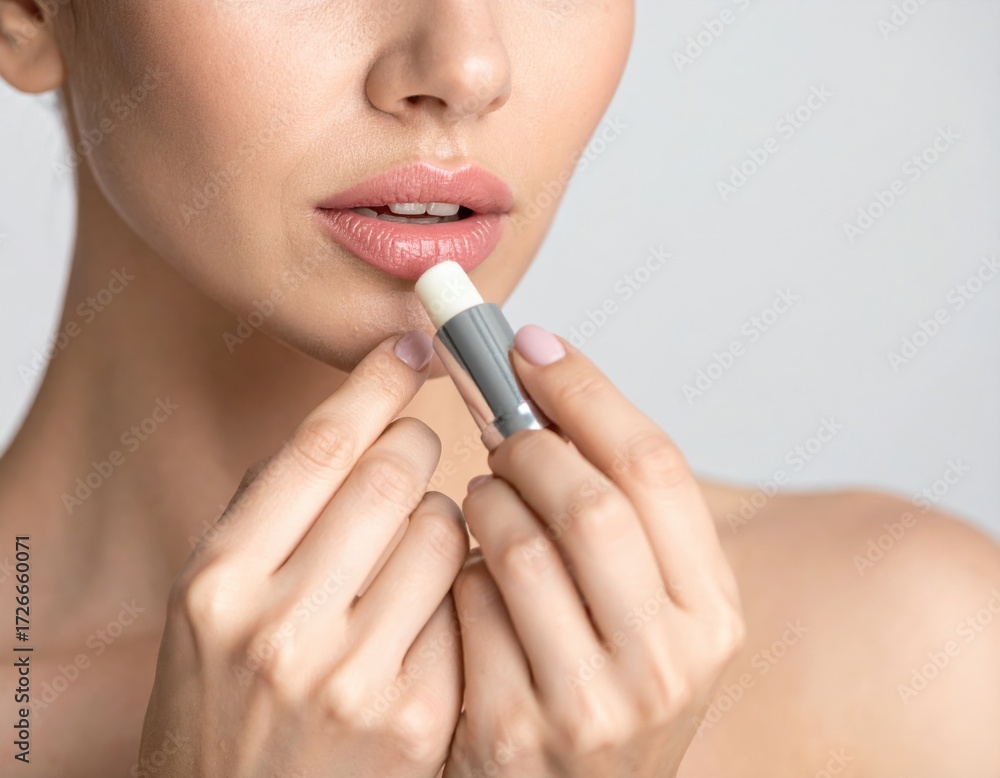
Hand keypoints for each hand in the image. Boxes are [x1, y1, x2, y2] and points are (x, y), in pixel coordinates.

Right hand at [137, 332, 469, 776]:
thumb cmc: (222, 706)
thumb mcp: (210, 602)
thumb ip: (267, 512)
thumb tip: (350, 419)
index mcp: (220, 582)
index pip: (319, 447)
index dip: (374, 382)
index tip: (407, 347)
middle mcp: (282, 626)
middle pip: (391, 475)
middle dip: (418, 443)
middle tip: (416, 444)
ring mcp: (355, 677)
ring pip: (443, 530)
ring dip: (444, 514)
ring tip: (415, 538)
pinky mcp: (417, 717)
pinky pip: (464, 601)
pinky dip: (458, 581)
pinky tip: (431, 598)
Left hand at [444, 325, 744, 777]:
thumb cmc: (607, 681)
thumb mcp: (652, 604)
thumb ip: (625, 510)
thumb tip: (548, 384)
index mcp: (712, 613)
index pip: (654, 467)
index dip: (585, 390)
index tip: (532, 345)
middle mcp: (667, 663)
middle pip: (589, 501)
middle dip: (528, 444)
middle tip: (500, 426)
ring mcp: (590, 707)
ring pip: (517, 546)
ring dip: (485, 499)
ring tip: (486, 498)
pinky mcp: (512, 733)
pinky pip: (466, 603)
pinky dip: (458, 567)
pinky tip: (469, 573)